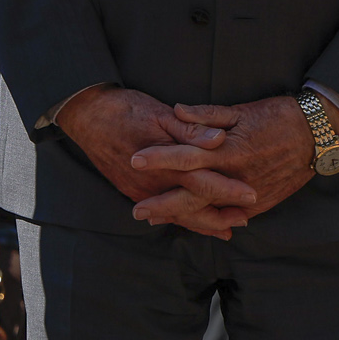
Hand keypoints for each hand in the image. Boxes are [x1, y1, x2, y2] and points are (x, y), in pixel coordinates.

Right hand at [57, 87, 243, 229]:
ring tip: (224, 230)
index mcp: (166, 163)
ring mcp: (140, 190)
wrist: (86, 116)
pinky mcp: (131, 190)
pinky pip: (159, 211)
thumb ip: (191, 130)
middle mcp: (154, 183)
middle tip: (244, 221)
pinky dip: (177, 218)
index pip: (205, 182)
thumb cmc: (125, 110)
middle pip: (193, 208)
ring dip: (201, 222)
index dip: (229, 191)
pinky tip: (187, 222)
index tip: (252, 195)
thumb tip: (219, 139)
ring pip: (176, 214)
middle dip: (219, 217)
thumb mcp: (160, 114)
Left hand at [128, 96, 331, 237]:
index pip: (185, 156)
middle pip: (191, 195)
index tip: (135, 161)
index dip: (158, 159)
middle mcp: (235, 177)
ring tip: (158, 220)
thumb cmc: (278, 116)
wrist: (316, 135)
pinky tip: (193, 225)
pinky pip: (230, 217)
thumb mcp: (242, 110)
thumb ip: (207, 115)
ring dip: (181, 216)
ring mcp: (248, 195)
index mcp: (228, 150)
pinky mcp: (260, 204)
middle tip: (137, 210)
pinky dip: (210, 222)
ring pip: (208, 211)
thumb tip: (176, 111)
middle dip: (163, 204)